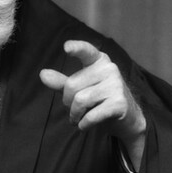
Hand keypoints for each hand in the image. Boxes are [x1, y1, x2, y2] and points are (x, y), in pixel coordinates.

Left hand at [39, 40, 145, 169]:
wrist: (127, 117)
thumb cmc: (99, 99)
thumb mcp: (80, 88)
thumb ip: (62, 81)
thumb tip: (43, 74)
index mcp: (99, 60)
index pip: (86, 51)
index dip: (76, 48)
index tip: (66, 47)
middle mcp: (109, 69)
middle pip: (72, 85)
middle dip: (67, 102)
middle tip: (74, 109)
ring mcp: (116, 85)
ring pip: (80, 101)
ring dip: (74, 115)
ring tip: (78, 118)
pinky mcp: (120, 103)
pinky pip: (91, 115)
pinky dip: (83, 124)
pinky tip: (85, 125)